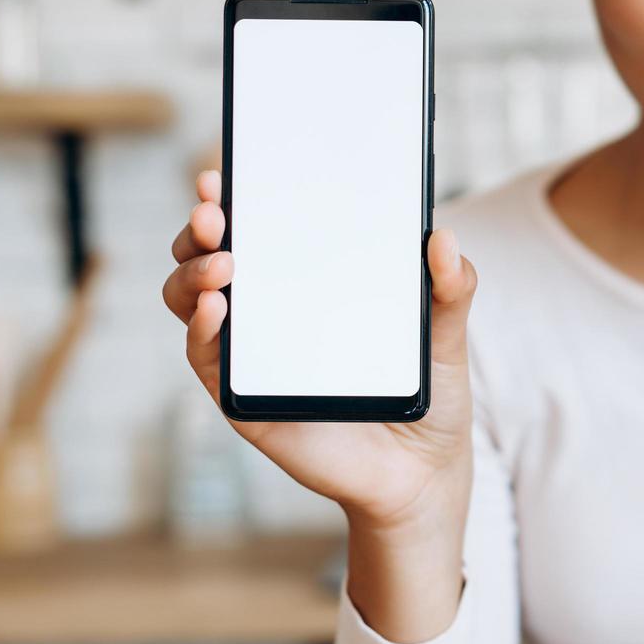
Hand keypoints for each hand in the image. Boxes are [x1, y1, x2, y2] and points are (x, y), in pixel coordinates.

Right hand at [162, 170, 478, 535]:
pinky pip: (205, 358)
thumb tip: (442, 238)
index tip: (224, 173)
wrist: (422, 471)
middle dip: (202, 226)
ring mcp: (250, 353)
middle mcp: (269, 310)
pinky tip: (218, 307)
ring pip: (191, 299)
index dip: (233, 199)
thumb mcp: (447, 333)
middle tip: (214, 213)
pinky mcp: (244, 398)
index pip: (259, 228)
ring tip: (224, 264)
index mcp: (308, 280)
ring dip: (192, 272)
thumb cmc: (426, 392)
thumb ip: (452, 287)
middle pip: (209, 255)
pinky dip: (200, 328)